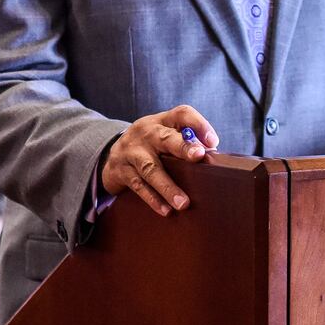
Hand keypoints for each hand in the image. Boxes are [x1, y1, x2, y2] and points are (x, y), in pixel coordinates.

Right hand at [101, 105, 222, 215]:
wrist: (112, 156)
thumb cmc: (149, 147)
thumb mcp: (163, 137)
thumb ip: (185, 142)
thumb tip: (213, 158)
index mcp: (161, 121)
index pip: (181, 114)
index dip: (198, 125)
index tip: (213, 142)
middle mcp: (145, 133)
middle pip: (165, 138)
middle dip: (183, 147)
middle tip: (199, 156)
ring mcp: (131, 151)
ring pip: (151, 168)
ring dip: (168, 186)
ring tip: (183, 203)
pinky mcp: (121, 170)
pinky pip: (138, 186)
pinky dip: (153, 199)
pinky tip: (165, 210)